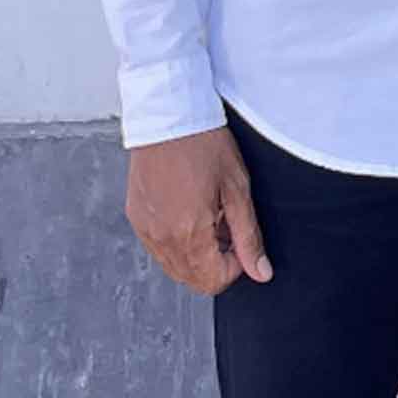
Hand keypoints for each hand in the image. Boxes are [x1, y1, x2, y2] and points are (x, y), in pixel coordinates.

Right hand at [125, 126, 270, 294]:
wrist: (169, 116)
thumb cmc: (205, 145)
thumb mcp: (238, 189)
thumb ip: (249, 236)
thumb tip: (261, 271)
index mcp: (188, 233)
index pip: (212, 281)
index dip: (234, 267)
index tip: (241, 241)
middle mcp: (161, 237)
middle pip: (191, 279)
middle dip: (215, 263)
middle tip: (227, 228)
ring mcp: (144, 229)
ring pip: (173, 266)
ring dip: (196, 254)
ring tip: (209, 217)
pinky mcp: (135, 218)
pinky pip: (158, 247)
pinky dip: (176, 241)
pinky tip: (189, 212)